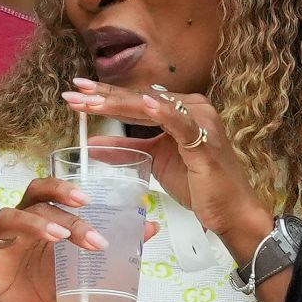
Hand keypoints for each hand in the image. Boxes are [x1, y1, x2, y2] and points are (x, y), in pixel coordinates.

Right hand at [0, 178, 156, 301]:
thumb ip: (113, 248)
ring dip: (40, 222)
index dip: (67, 188)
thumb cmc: (46, 293)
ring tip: (63, 238)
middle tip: (84, 206)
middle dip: (60, 197)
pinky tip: (18, 246)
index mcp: (45, 221)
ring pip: (13, 214)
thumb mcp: (82, 270)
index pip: (52, 191)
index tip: (91, 199)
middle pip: (35, 194)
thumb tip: (149, 228)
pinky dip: (2, 240)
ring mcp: (4, 240)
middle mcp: (24, 224)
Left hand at [63, 79, 269, 238]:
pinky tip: (142, 103)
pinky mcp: (205, 140)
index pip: (136, 99)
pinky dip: (161, 112)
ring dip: (118, 103)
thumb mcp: (153, 160)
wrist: (229, 210)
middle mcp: (193, 107)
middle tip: (72, 91)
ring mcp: (201, 121)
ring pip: (152, 107)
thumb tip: (95, 141)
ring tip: (89, 101)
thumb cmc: (197, 183)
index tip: (76, 91)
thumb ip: (127, 147)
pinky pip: (180, 123)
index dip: (105, 95)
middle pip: (140, 98)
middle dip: (103, 95)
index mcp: (181, 109)